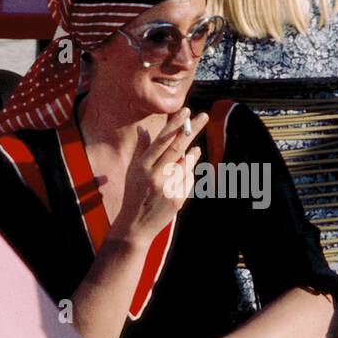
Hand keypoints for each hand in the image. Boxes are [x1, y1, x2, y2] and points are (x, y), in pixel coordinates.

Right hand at [109, 109, 207, 244]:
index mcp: (142, 167)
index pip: (161, 141)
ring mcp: (168, 189)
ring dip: (192, 154)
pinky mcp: (178, 200)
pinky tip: (185, 171)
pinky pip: (189, 179)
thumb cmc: (134, 194)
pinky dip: (189, 172)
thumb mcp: (133, 171)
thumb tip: (144, 129)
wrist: (136, 225)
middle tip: (204, 116)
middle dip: (192, 130)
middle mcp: (155, 176)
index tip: (185, 111)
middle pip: (178, 148)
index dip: (174, 125)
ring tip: (194, 149)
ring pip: (187, 164)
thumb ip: (141, 149)